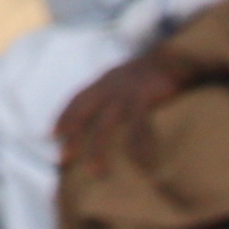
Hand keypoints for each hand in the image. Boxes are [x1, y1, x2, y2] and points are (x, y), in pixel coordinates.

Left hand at [53, 49, 182, 174]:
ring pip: (105, 124)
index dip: (64, 116)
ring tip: (96, 172)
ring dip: (98, 149)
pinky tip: (139, 162)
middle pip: (84, 114)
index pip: (78, 99)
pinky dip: (137, 145)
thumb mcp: (128, 78)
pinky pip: (138, 125)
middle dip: (72, 137)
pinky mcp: (145, 97)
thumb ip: (116, 91)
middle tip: (63, 159)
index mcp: (106, 81)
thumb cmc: (153, 73)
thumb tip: (109, 113)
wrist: (177, 56)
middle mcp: (110, 85)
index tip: (52, 134)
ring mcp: (126, 92)